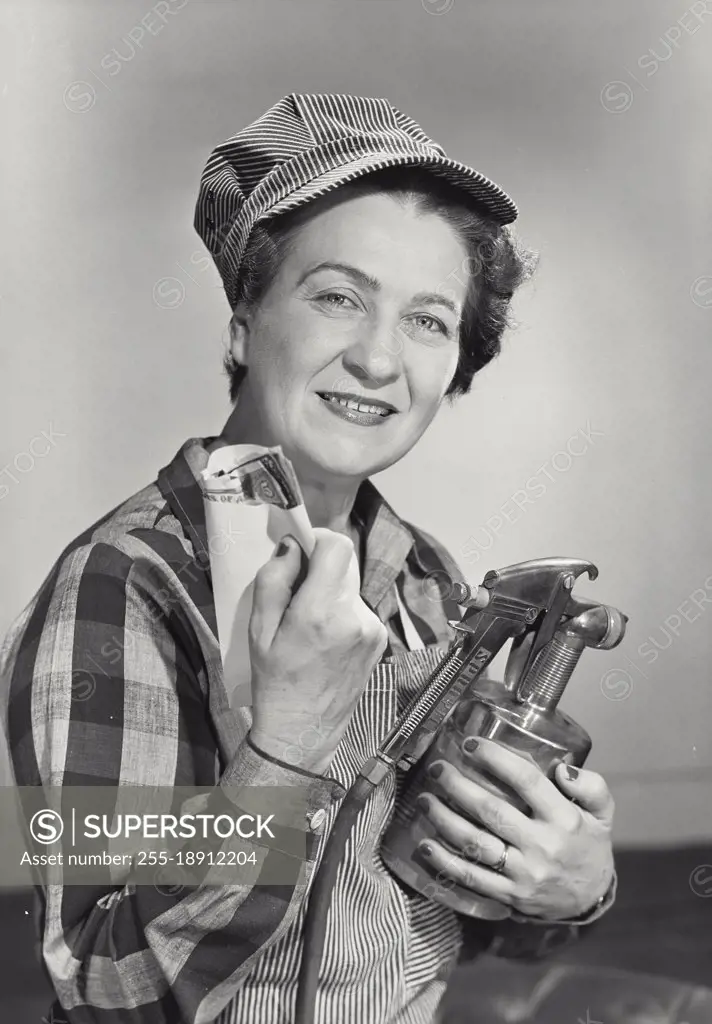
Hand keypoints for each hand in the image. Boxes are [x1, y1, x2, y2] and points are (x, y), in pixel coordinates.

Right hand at [248, 529, 387, 771]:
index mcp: (321, 613)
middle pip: (344, 565)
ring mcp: (372, 629)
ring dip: (329, 592)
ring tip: (307, 623)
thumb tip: (291, 546)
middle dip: (319, 569)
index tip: (300, 550)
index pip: (337, 547)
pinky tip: (324, 638)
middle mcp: (354, 617)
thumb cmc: (276, 683)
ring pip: (350, 586)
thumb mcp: (258, 631)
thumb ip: (274, 580)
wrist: (303, 732)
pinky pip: (357, 608)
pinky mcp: (379, 639)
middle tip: (295, 591)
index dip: (317, 540)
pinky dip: (340, 612)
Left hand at [414, 739, 614, 920]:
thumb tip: (563, 770)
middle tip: (437, 768)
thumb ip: (591, 786)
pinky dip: (445, 862)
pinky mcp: (509, 895)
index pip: (527, 781)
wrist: (591, 900)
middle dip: (457, 786)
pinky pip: (471, 877)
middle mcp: (542, 846)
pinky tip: (425, 845)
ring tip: (424, 799)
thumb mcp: (602, 813)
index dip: (495, 759)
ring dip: (444, 819)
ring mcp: (524, 873)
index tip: (470, 744)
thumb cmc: (589, 845)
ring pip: (475, 843)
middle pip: (491, 811)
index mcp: (564, 819)